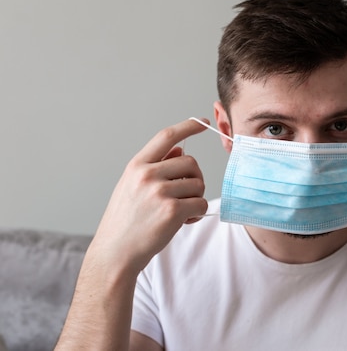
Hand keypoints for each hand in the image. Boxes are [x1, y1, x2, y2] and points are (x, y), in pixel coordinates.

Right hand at [89, 118, 209, 275]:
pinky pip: (201, 204)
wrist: (115, 253)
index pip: (167, 136)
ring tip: (178, 212)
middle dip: (195, 179)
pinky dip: (197, 214)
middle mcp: (147, 175)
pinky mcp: (171, 211)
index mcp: (136, 166)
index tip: (202, 122)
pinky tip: (183, 222)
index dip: (187, 126)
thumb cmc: (126, 221)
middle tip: (185, 196)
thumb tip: (181, 150)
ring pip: (198, 185)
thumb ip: (156, 167)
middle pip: (191, 163)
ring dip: (195, 199)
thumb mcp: (132, 187)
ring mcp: (159, 192)